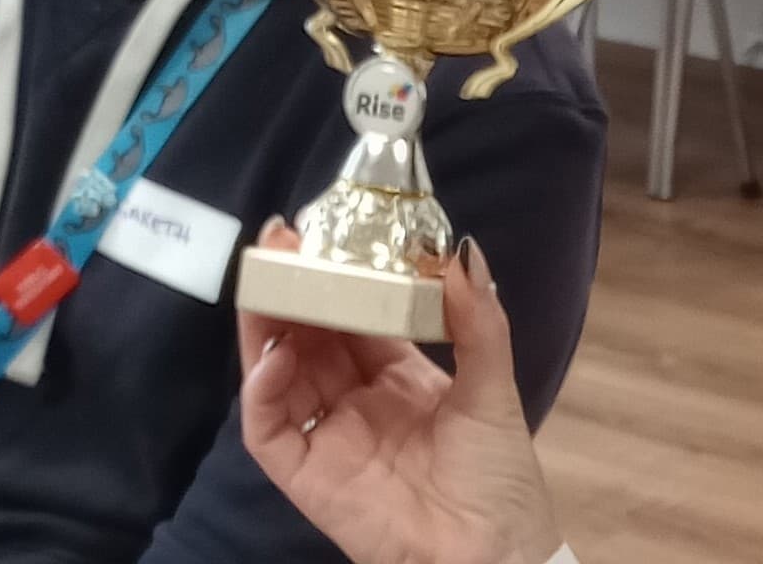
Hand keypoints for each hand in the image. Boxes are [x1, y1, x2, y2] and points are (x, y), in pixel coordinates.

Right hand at [238, 222, 562, 563]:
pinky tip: (275, 357)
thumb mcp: (494, 386)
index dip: (338, 274)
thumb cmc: (499, 477)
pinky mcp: (306, 477)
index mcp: (398, 373)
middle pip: (309, 334)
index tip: (327, 230)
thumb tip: (463, 250)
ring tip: (268, 278)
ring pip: (279, 372)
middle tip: (280, 239)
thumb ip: (479, 320)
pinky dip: (263, 392)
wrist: (492, 554)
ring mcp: (327, 436)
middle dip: (293, 287)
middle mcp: (355, 398)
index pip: (355, 314)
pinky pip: (269, 431)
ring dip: (269, 325)